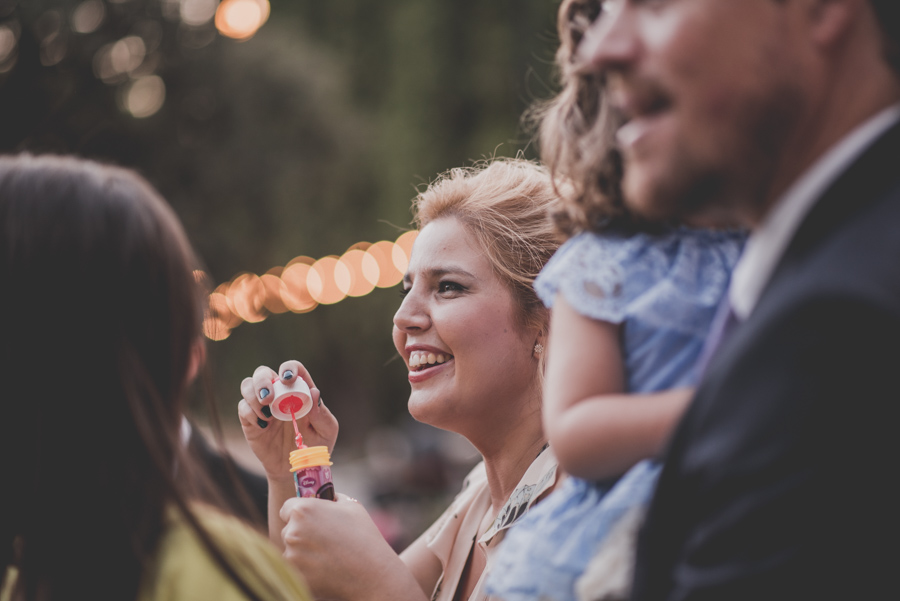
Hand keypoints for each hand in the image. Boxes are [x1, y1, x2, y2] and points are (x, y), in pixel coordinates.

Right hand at [238, 360, 338, 480]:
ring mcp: (262, 406)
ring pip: (247, 385)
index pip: (292, 369)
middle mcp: (279, 394)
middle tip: (269, 398)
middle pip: (263, 373)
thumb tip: (314, 392)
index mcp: (299, 391)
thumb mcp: (326, 431)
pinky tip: (264, 425)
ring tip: (266, 413)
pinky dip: (250, 413)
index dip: (289, 368)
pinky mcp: (250, 421)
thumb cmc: (315, 445)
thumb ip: (321, 413)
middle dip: (262, 380)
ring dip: (252, 394)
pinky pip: (242, 408)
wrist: (296, 468)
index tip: (288, 379)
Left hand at [280, 494, 420, 600]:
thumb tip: (326, 497)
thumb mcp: (351, 506)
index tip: (308, 519)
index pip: (287, 508)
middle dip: (301, 533)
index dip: (298, 513)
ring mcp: (291, 556)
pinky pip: (295, 568)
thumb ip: (332, 498)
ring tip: (326, 555)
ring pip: (291, 550)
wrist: (371, 572)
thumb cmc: (363, 536)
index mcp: (303, 510)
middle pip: (288, 530)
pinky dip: (305, 568)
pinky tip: (324, 567)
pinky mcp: (295, 576)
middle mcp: (292, 532)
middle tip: (322, 539)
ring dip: (302, 551)